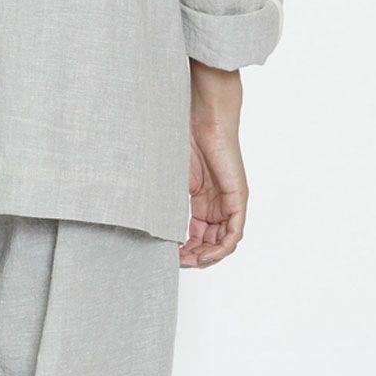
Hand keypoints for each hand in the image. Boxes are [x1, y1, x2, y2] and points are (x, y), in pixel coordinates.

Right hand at [179, 61, 247, 268]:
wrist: (203, 113)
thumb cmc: (184, 132)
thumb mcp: (169, 172)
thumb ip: (162, 192)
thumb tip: (136, 209)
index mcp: (202, 196)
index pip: (197, 232)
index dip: (184, 248)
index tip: (168, 256)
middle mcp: (218, 201)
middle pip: (210, 241)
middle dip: (193, 256)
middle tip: (175, 263)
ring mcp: (230, 200)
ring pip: (223, 241)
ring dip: (207, 256)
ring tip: (188, 261)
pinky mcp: (238, 196)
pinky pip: (234, 232)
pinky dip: (222, 248)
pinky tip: (205, 254)